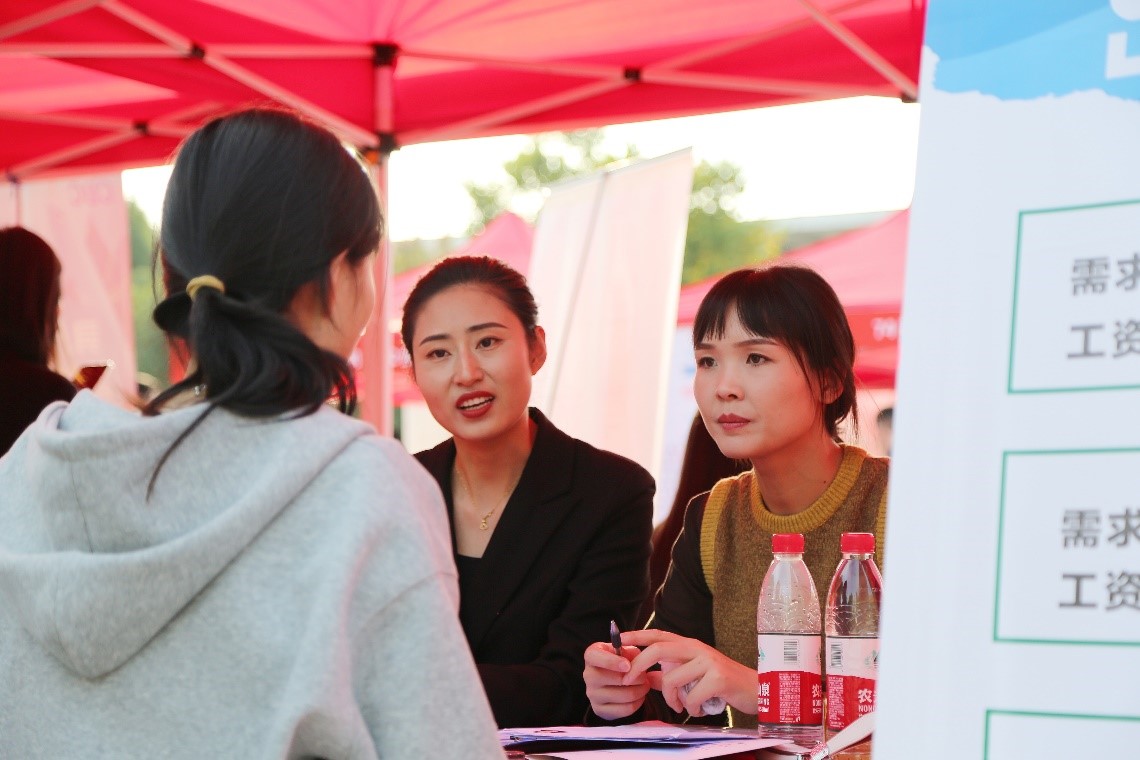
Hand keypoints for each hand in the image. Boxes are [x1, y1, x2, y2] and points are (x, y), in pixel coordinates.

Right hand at [583, 640, 650, 720]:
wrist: (611, 681)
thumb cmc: (619, 661)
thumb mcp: (624, 651)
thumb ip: (631, 652)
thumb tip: (637, 661)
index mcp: (591, 655)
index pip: (594, 656)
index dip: (611, 661)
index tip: (628, 666)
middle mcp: (588, 675)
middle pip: (616, 679)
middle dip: (637, 677)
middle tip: (644, 676)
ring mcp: (592, 694)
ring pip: (624, 695)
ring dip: (640, 690)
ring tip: (644, 685)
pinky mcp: (599, 710)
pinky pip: (625, 709)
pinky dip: (638, 702)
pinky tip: (639, 696)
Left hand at [621, 629, 756, 716]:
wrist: (756, 690)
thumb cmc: (722, 684)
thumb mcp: (693, 676)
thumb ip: (669, 675)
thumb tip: (645, 676)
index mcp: (689, 645)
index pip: (658, 635)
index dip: (637, 636)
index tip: (618, 640)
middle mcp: (697, 648)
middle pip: (659, 650)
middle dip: (639, 665)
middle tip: (629, 681)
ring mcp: (708, 661)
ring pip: (671, 679)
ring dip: (670, 699)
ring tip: (681, 706)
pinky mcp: (718, 678)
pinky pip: (690, 696)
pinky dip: (690, 708)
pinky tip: (698, 709)